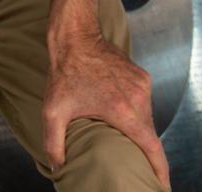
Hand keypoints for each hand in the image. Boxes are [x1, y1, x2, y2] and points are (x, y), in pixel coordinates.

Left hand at [43, 33, 169, 189]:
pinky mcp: (141, 75)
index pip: (152, 148)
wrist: (75, 36)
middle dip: (143, 149)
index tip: (160, 182)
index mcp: (123, 111)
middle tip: (133, 159)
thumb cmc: (64, 72)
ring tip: (124, 135)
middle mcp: (138, 98)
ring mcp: (142, 84)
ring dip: (137, 127)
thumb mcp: (53, 110)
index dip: (159, 169)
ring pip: (147, 117)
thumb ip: (53, 142)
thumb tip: (57, 165)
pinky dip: (135, 109)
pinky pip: (143, 101)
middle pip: (149, 133)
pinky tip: (120, 111)